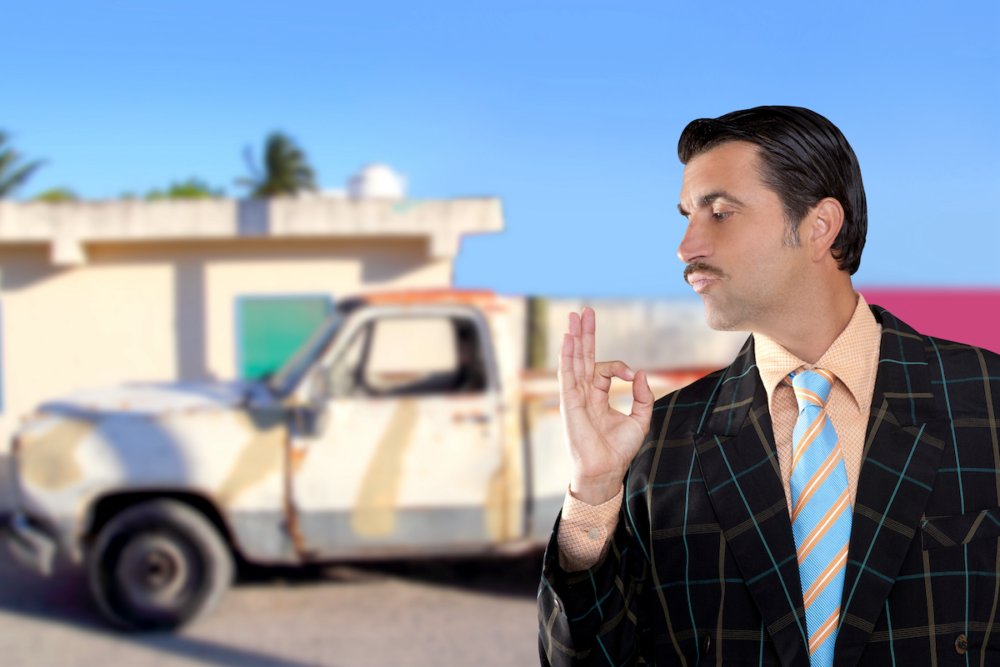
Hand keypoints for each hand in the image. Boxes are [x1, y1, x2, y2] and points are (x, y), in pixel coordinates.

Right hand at [558, 308, 653, 505]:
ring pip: (574, 362)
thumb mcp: (640, 420)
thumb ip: (643, 396)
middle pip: (582, 358)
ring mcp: (575, 398)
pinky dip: (567, 357)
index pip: (604, 370)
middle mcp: (584, 394)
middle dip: (584, 335)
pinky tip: (567, 340)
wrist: (607, 471)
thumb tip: (641, 373)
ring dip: (574, 339)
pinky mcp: (570, 404)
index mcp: (597, 397)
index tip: (634, 375)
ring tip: (574, 317)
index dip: (620, 367)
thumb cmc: (620, 450)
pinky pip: (567, 376)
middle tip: (583, 311)